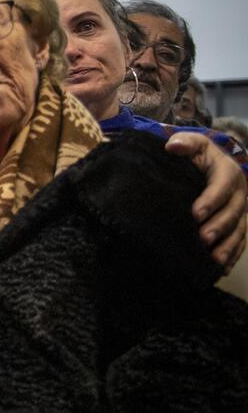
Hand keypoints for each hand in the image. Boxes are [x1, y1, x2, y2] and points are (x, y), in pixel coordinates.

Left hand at [167, 133, 244, 270]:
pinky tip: (220, 269)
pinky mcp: (237, 225)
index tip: (195, 214)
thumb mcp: (193, 144)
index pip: (223, 186)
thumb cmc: (197, 155)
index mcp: (228, 173)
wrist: (210, 165)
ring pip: (239, 230)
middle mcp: (240, 193)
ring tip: (215, 259)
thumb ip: (185, 143)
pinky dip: (232, 255)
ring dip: (228, 246)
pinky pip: (239, 242)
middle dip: (220, 226)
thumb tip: (173, 146)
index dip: (212, 200)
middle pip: (234, 212)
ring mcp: (240, 211)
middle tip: (203, 239)